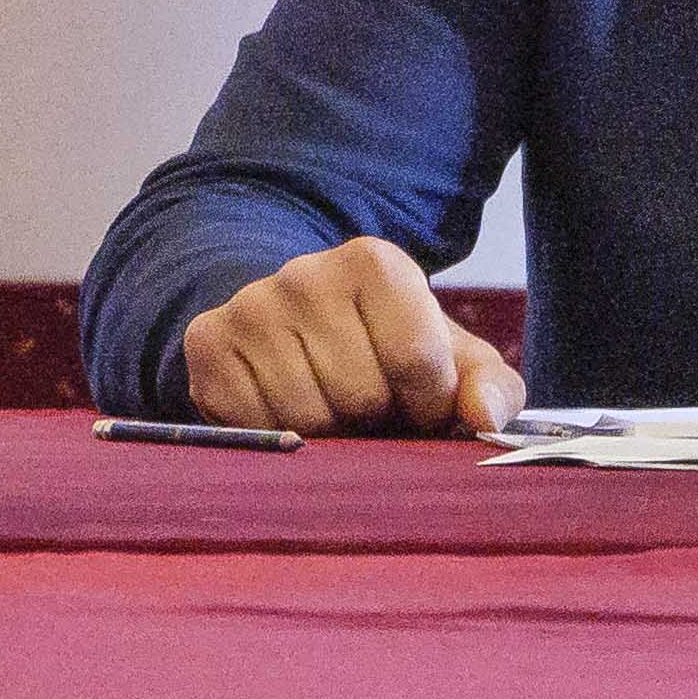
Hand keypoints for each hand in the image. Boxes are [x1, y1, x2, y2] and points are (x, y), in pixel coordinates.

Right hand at [181, 237, 522, 437]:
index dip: (427, 404)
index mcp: (376, 263)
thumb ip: (490, 388)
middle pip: (359, 394)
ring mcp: (249, 306)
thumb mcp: (453, 363)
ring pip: (305, 417)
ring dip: (326, 435)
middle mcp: (304, 273)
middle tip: (367, 408)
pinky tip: (285, 410)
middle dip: (373, 420)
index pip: (417, 360)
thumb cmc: (385, 352)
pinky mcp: (207, 343)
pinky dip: (278, 435)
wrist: (293, 329)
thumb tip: (483, 419)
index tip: (419, 403)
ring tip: (329, 409)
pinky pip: (255, 424)